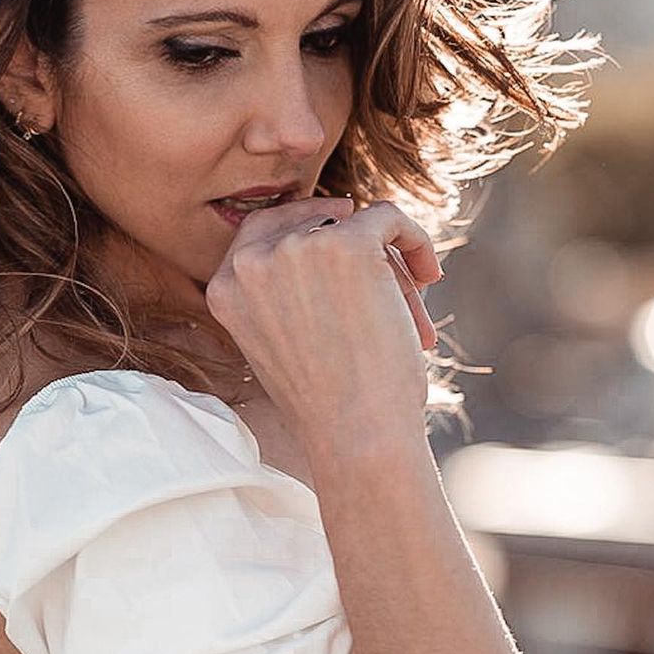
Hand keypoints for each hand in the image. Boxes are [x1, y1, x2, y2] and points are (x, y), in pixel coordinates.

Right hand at [205, 195, 443, 445]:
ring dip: (388, 267)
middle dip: (352, 252)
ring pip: (356, 226)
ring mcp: (297, 247)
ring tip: (410, 319)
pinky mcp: (348, 242)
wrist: (355, 436)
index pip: (260, 229)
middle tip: (388, 288)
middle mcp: (251, 261)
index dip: (305, 228)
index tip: (340, 238)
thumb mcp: (278, 343)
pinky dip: (416, 240)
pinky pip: (389, 217)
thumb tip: (335, 229)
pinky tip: (429, 276)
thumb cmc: (328, 406)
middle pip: (312, 224)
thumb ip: (284, 292)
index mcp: (223, 287)